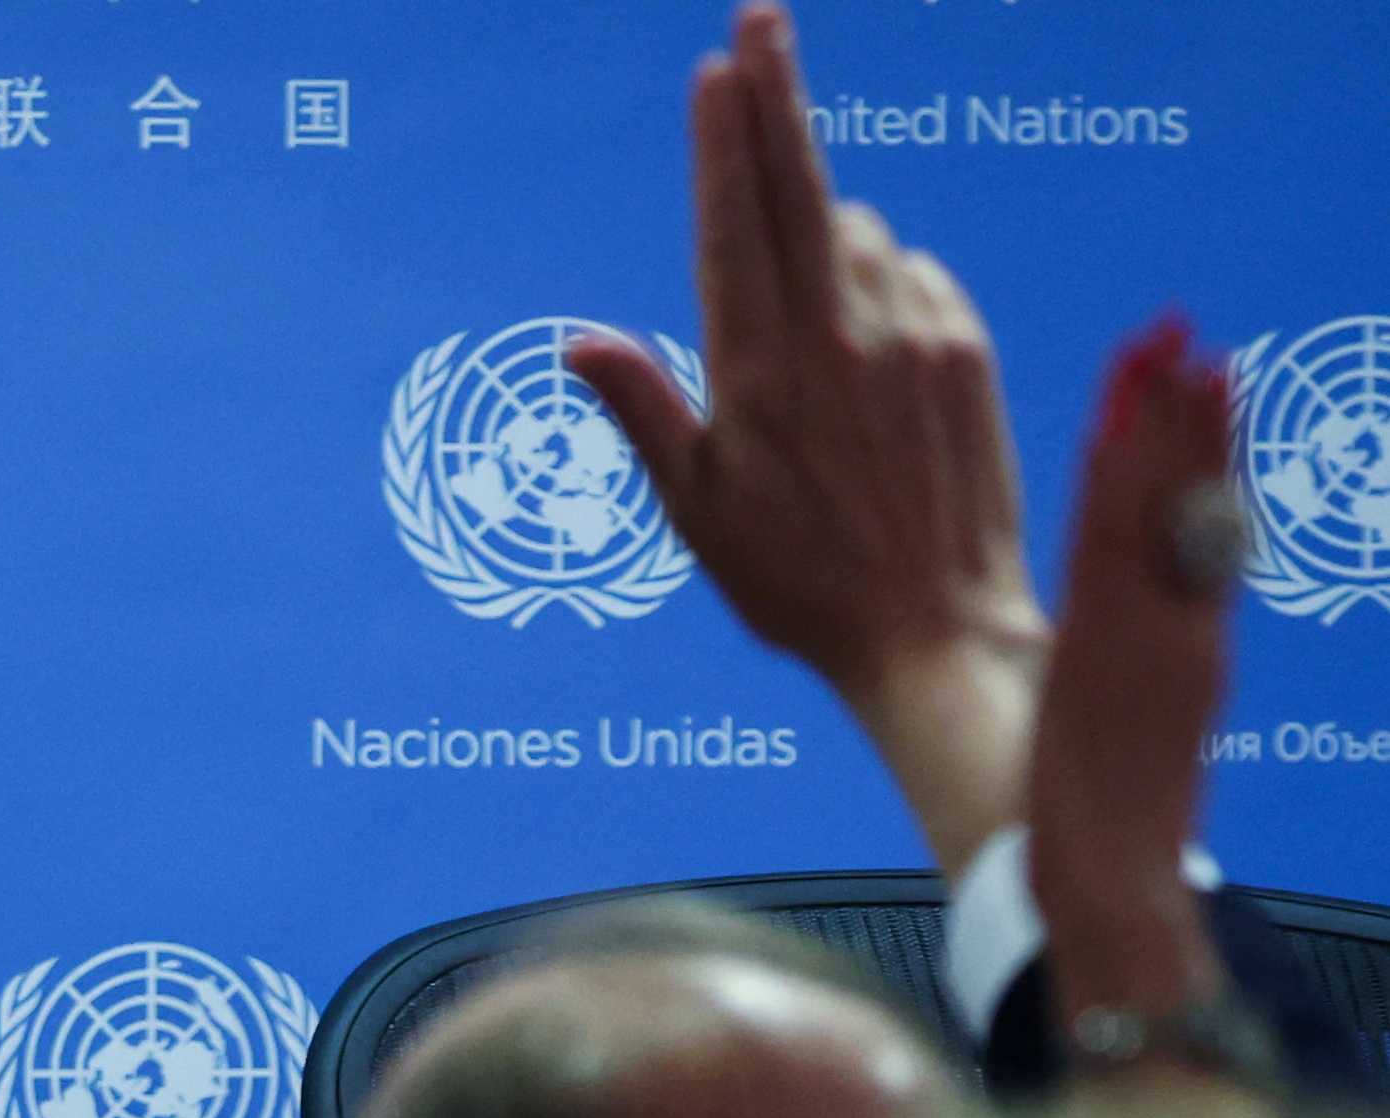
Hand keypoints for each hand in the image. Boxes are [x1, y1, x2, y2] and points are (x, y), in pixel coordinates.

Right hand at [568, 2, 1046, 878]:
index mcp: (760, 378)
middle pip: (802, 189)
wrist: (937, 633)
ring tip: (807, 316)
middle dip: (777, 99)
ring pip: (859, 235)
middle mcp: (839, 342)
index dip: (723, 145)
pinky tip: (867, 342)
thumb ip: (644, 413)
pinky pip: (914, 277)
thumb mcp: (697, 516)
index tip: (715, 73)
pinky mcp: (965, 352)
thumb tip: (577, 343)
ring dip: (825, 230)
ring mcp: (912, 339)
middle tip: (760, 20)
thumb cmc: (798, 589)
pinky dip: (884, 280)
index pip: (735, 229)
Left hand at [1030, 318, 1235, 1058]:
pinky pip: (1118, 570)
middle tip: (1184, 333)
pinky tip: (1115, 441)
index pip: (1188, 531)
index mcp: (1185, 650)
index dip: (1193, 451)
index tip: (1194, 374)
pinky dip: (1126, 504)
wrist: (1105, 893)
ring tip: (1171, 356)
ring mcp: (1155, 648)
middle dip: (1189, 420)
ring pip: (1162, 523)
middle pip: (1190, 508)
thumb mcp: (1124, 725)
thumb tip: (1124, 613)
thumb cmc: (1100, 819)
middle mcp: (1180, 637)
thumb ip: (1133, 662)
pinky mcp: (1120, 670)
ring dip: (1167, 437)